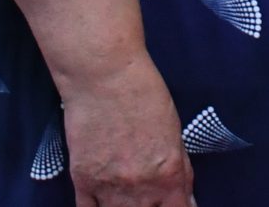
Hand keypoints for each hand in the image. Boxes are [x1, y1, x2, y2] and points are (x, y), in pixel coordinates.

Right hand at [60, 54, 194, 206]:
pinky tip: (105, 203)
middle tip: (148, 197)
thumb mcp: (174, 132)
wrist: (103, 76)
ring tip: (128, 198)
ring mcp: (109, 188)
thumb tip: (186, 200)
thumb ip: (181, 171)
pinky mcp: (82, 181)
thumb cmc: (144, 94)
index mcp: (168, 176)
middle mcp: (140, 189)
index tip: (173, 205)